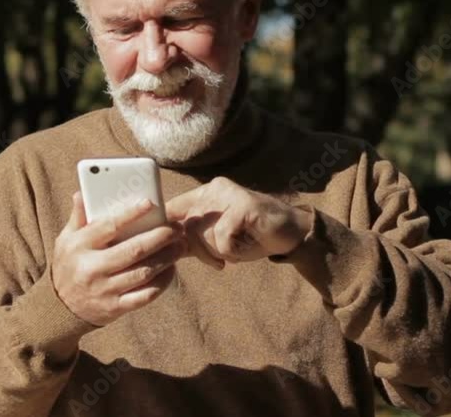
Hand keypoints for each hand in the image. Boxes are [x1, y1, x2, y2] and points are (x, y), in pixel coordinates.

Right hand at [52, 192, 188, 326]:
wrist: (59, 308)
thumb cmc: (68, 265)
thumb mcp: (66, 240)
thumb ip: (77, 217)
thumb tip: (82, 194)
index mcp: (80, 246)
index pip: (109, 226)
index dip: (131, 214)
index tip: (150, 204)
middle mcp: (92, 268)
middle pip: (133, 250)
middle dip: (160, 237)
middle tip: (177, 228)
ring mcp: (104, 290)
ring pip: (143, 272)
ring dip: (166, 258)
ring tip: (180, 246)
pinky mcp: (115, 308)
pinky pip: (145, 295)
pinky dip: (162, 282)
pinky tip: (170, 270)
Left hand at [165, 177, 313, 269]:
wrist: (291, 234)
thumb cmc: (251, 237)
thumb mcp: (214, 240)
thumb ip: (190, 240)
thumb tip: (159, 244)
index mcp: (204, 194)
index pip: (171, 208)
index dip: (164, 229)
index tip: (166, 248)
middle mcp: (213, 189)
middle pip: (186, 226)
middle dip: (200, 251)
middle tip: (218, 261)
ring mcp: (229, 193)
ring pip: (202, 231)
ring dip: (216, 252)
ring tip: (233, 253)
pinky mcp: (243, 203)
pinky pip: (222, 235)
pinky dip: (230, 250)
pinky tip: (241, 250)